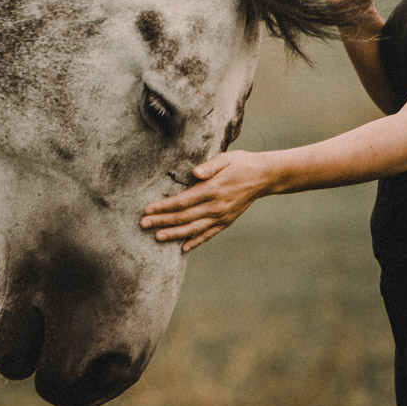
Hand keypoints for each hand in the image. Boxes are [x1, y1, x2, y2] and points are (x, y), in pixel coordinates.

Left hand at [140, 150, 275, 251]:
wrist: (263, 177)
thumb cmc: (241, 163)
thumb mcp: (226, 158)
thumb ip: (210, 166)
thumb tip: (195, 173)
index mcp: (213, 189)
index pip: (183, 201)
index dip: (164, 207)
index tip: (147, 209)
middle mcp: (216, 206)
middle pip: (184, 217)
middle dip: (162, 221)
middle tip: (143, 224)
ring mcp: (222, 216)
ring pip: (194, 229)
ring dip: (174, 234)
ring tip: (157, 237)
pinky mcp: (226, 222)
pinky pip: (209, 234)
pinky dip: (196, 241)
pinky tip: (183, 247)